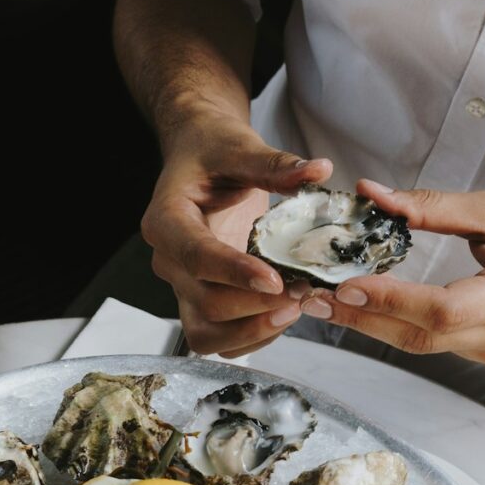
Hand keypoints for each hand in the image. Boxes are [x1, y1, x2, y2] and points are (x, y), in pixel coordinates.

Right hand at [141, 112, 331, 356]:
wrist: (197, 158)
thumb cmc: (211, 151)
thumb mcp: (240, 146)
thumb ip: (275, 165)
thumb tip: (319, 171)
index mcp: (165, 221)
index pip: (196, 257)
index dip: (235, 273)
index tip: (276, 281)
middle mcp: (168, 261)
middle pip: (205, 303)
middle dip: (256, 307)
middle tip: (304, 291)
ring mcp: (182, 286)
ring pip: (206, 335)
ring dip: (252, 331)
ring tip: (295, 309)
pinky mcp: (200, 300)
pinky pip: (220, 338)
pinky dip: (253, 336)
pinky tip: (285, 314)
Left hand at [305, 181, 484, 366]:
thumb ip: (434, 206)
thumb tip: (374, 195)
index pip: (441, 310)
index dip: (391, 301)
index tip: (348, 285)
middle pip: (419, 336)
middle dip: (361, 317)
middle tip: (314, 298)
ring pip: (419, 345)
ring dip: (370, 323)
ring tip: (327, 303)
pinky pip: (430, 343)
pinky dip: (393, 325)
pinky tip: (363, 309)